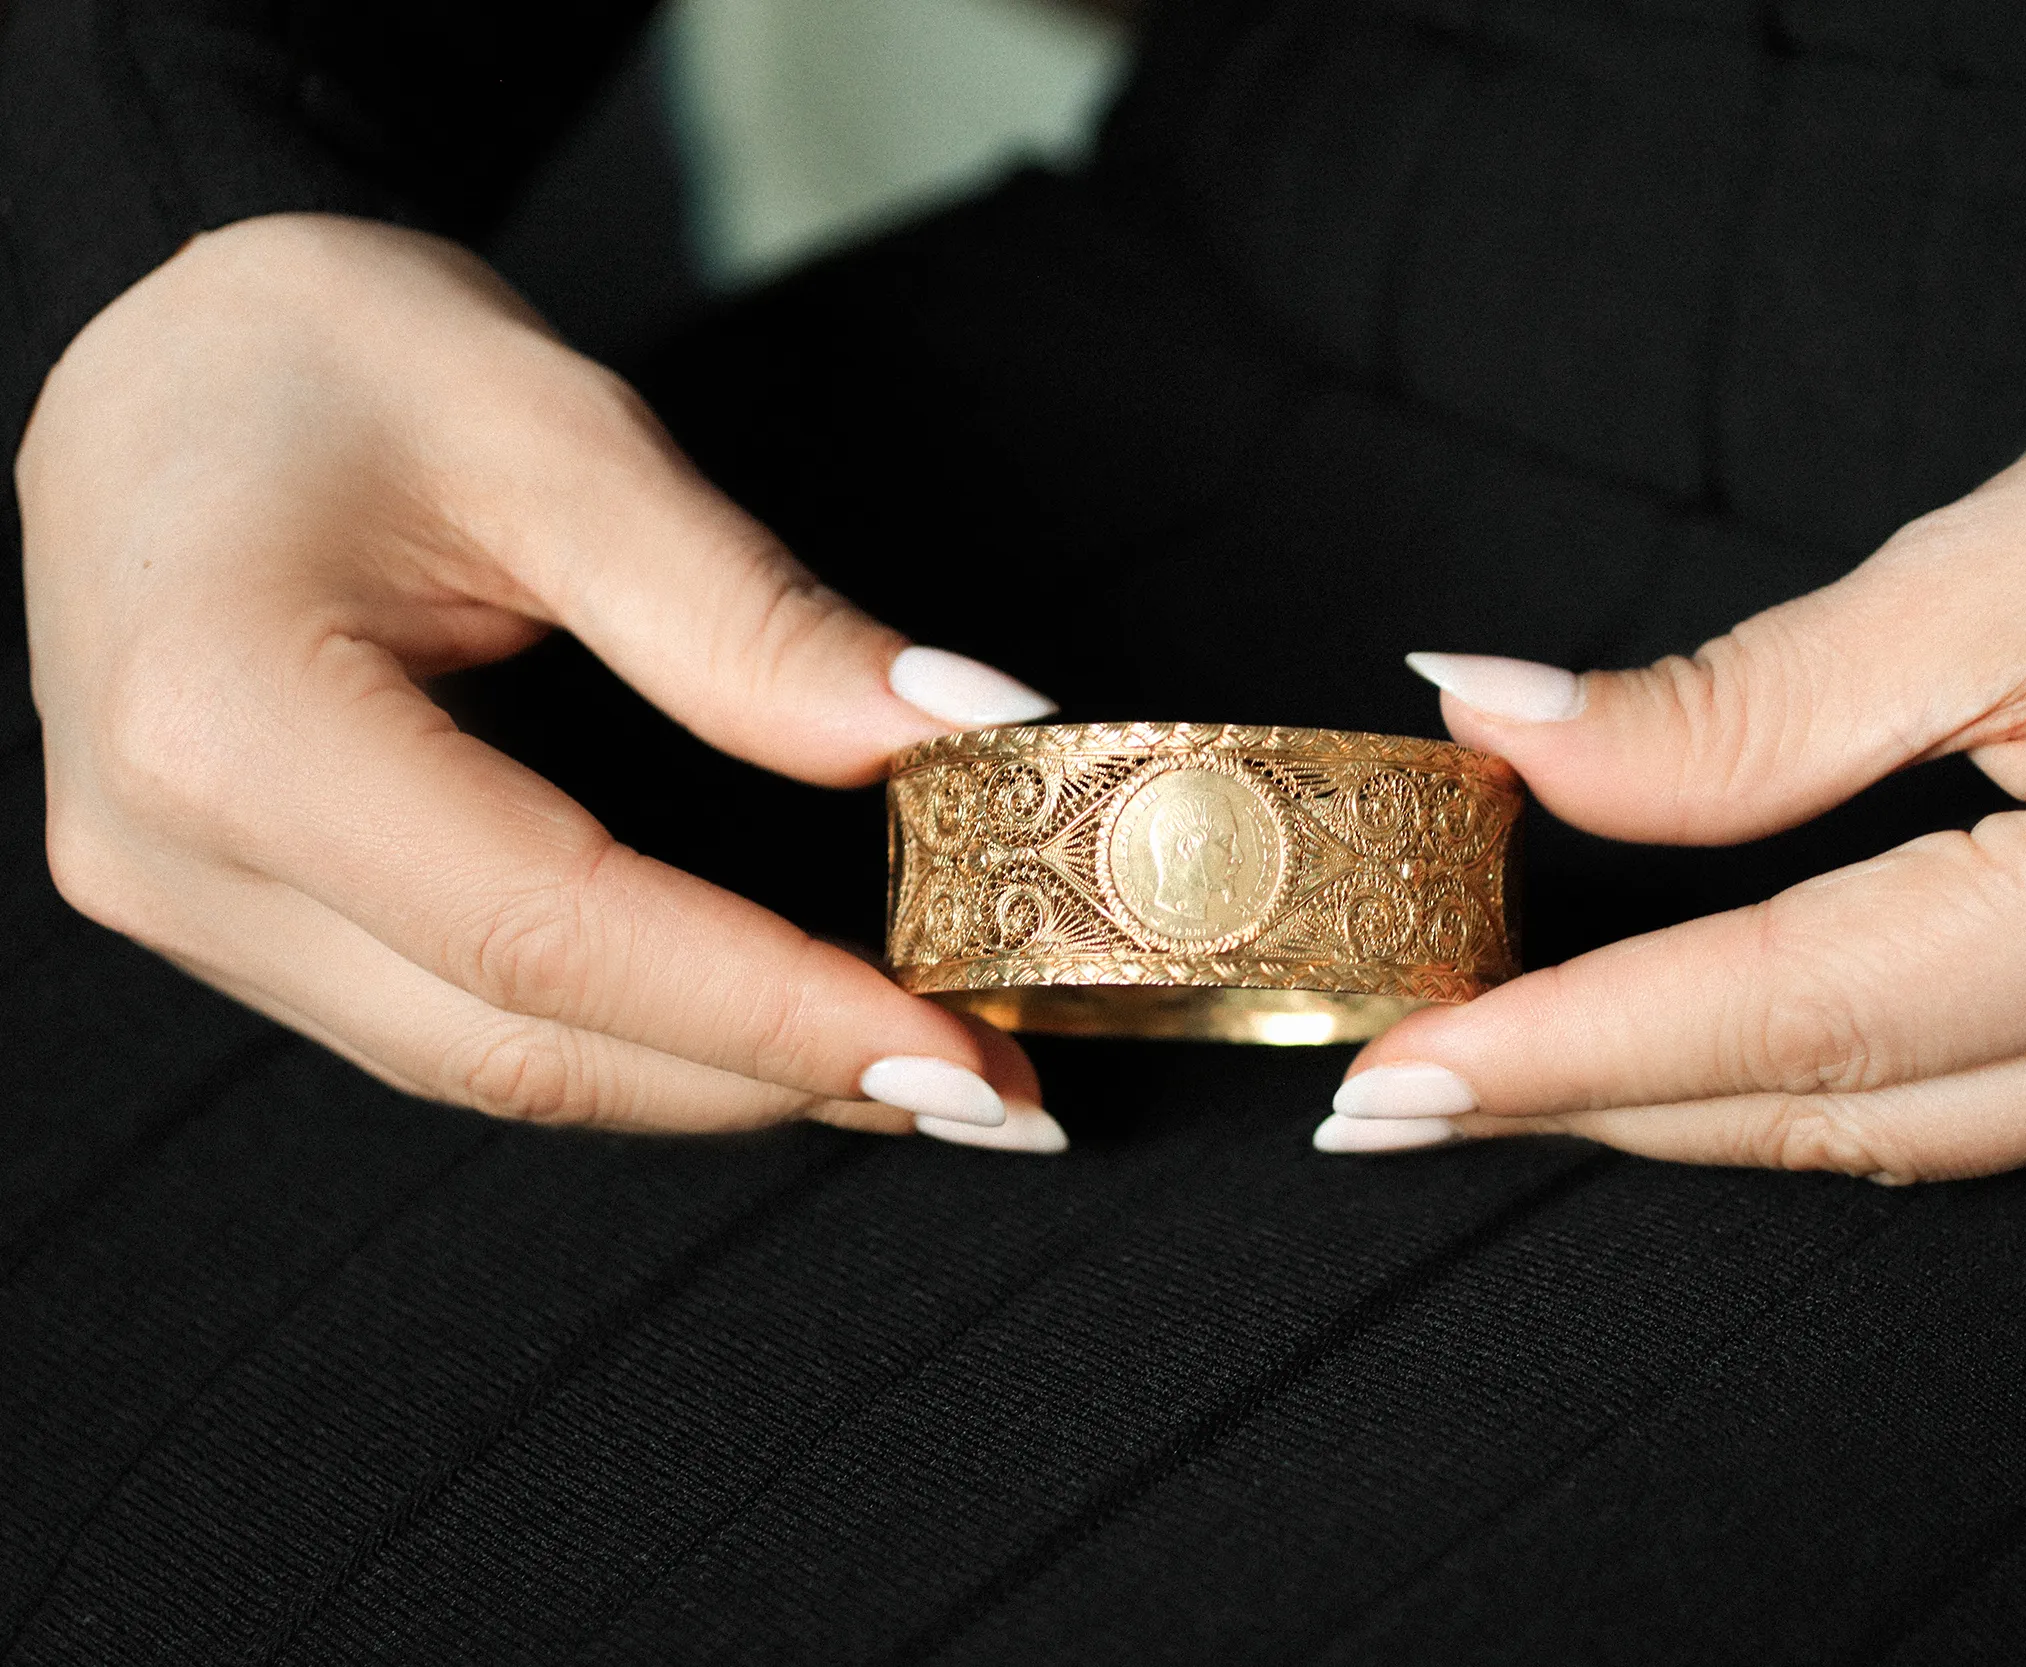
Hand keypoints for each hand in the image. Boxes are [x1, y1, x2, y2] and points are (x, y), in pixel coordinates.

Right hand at [21, 214, 1065, 1150]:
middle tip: (992, 1087)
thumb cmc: (332, 350)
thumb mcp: (558, 436)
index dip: (768, 1011)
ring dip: (718, 1083)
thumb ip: (749, 618)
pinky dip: (634, 1042)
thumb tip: (968, 732)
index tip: (959, 1049)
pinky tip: (774, 1035)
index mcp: (228, 717)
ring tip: (923, 1074)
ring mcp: (190, 908)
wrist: (158, 347)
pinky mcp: (239, 920)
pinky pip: (456, 1022)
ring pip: (491, 1065)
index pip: (546, 930)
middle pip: (519, 1041)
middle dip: (773, 1078)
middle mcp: (175, 856)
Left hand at [1321, 223, 2025, 1179]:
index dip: (1570, 1052)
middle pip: (1840, 1108)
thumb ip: (1736, 704)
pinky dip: (1830, 1072)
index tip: (1391, 1083)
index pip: (1793, 1014)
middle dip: (1601, 1104)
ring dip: (1699, 1099)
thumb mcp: (1999, 561)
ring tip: (1514, 1069)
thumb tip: (1503, 734)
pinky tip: (1705, 1043)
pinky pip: (1996, 1098)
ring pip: (1911, 1128)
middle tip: (1400, 1090)